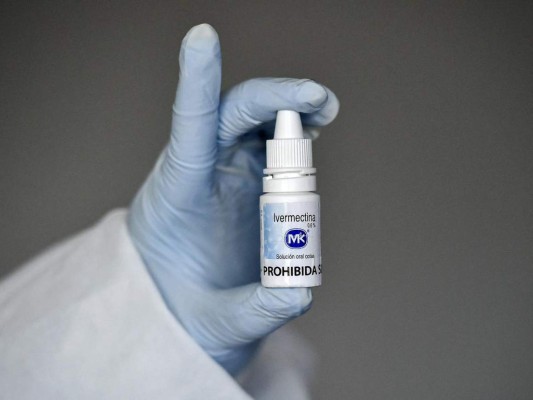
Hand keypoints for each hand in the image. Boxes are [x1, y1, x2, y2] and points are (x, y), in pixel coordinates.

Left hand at [127, 23, 338, 374]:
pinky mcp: (244, 178)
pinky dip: (293, 133)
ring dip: (289, 110)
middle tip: (319, 106)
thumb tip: (301, 289)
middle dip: (276, 100)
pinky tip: (313, 132)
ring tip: (323, 112)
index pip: (188, 129)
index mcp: (180, 198)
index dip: (198, 82)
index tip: (202, 36)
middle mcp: (201, 173)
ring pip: (254, 121)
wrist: (183, 312)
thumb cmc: (189, 315)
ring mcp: (224, 172)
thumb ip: (258, 310)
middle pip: (234, 114)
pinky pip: (269, 143)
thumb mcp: (219, 325)